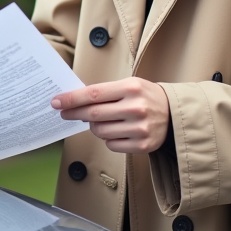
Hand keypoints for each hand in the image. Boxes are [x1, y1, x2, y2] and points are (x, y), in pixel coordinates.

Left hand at [51, 78, 170, 153]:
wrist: (174, 112)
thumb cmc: (146, 96)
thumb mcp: (129, 85)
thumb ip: (106, 92)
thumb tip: (75, 100)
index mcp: (130, 88)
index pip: (93, 94)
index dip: (72, 99)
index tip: (56, 102)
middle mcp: (135, 108)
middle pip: (93, 114)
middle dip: (74, 113)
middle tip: (64, 113)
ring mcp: (139, 128)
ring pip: (100, 131)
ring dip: (94, 126)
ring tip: (101, 120)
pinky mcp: (142, 145)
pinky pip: (111, 144)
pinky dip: (108, 138)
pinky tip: (116, 131)